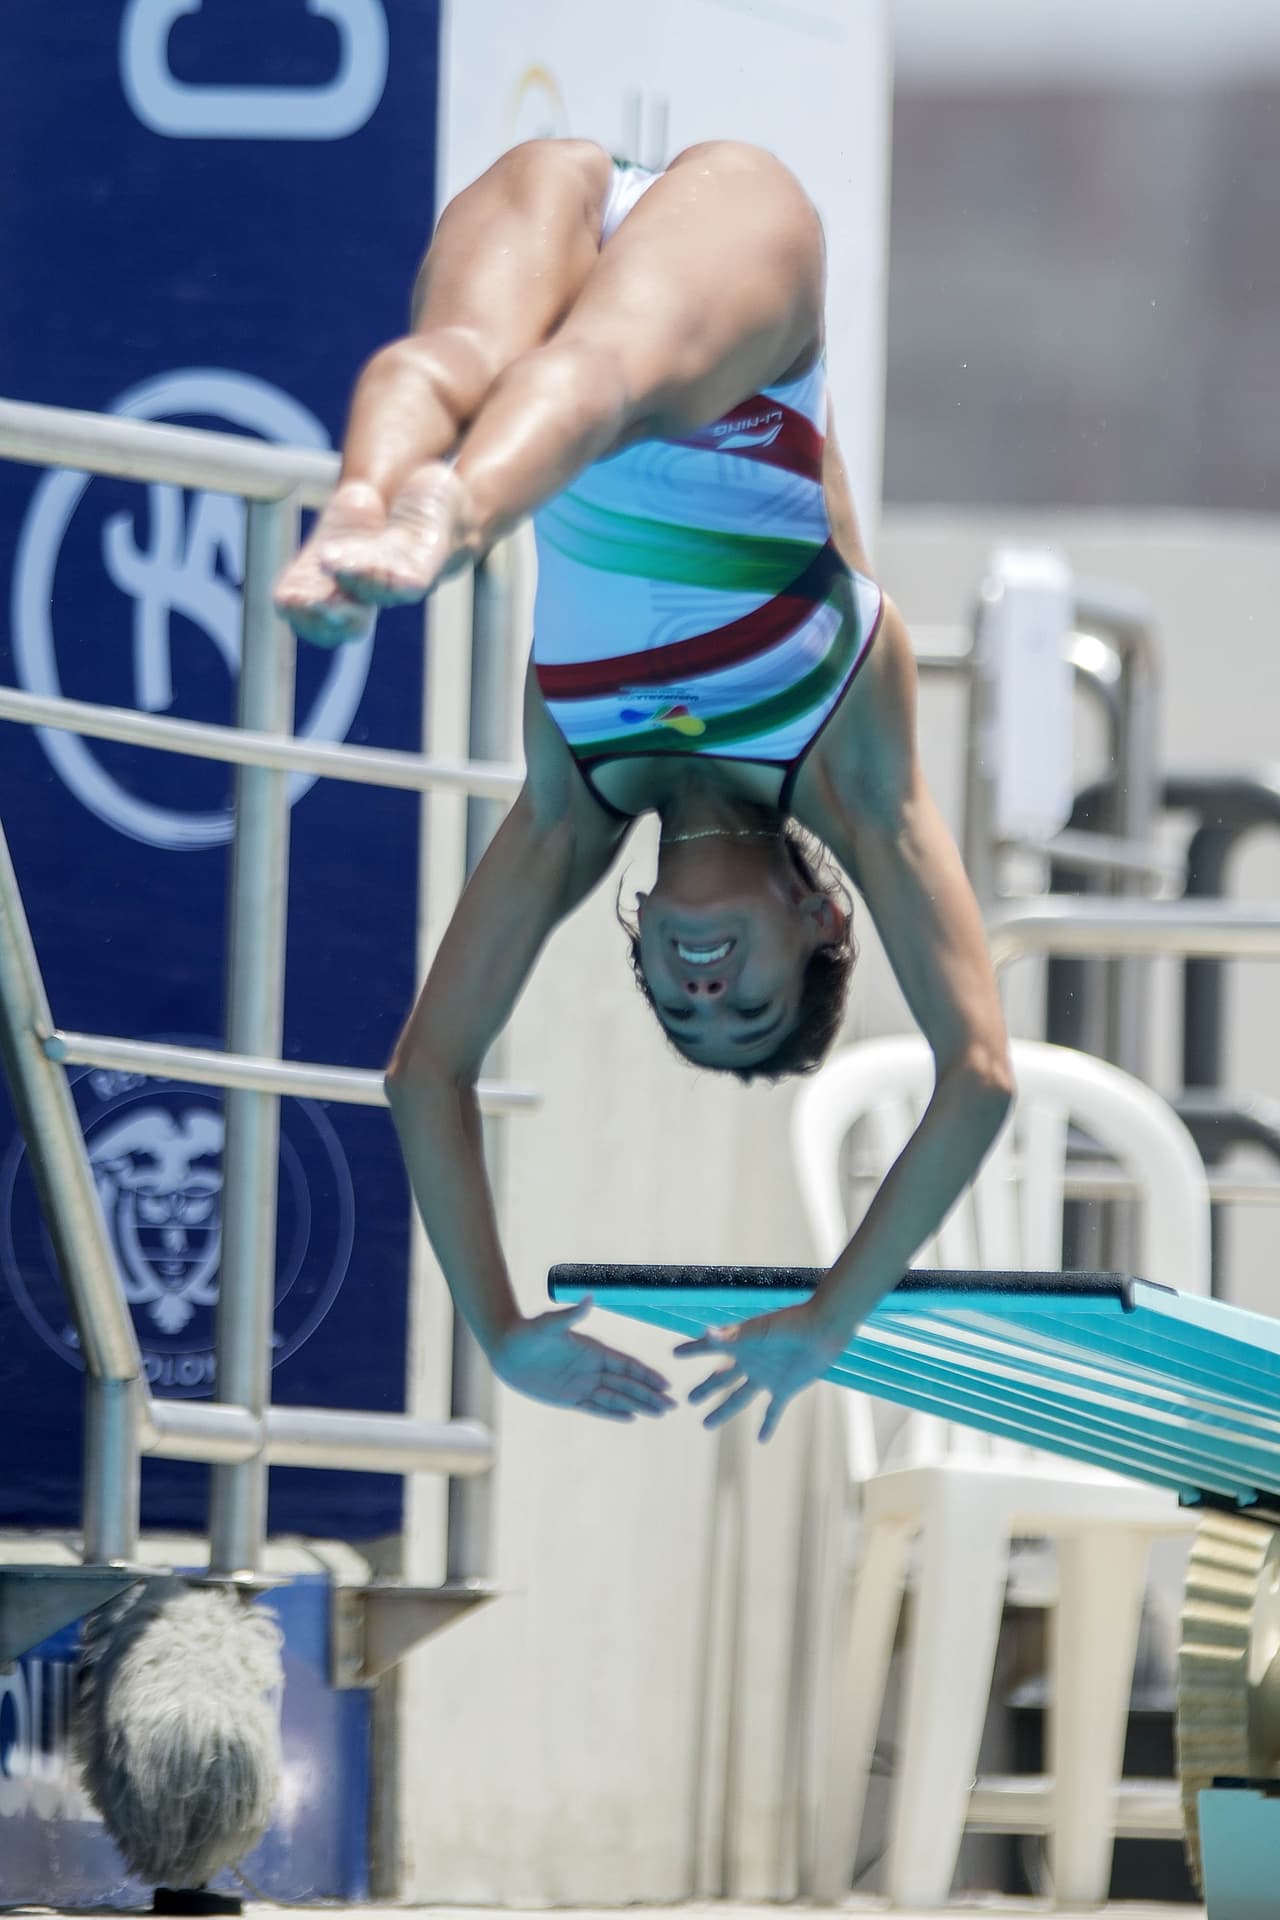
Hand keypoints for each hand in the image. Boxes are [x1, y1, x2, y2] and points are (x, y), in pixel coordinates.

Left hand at [490, 1298, 676, 1423]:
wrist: (506, 1349)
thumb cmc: (527, 1333)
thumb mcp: (548, 1325)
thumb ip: (571, 1316)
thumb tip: (589, 1298)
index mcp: (593, 1350)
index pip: (627, 1364)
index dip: (647, 1374)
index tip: (666, 1383)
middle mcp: (592, 1368)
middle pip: (628, 1384)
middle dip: (651, 1394)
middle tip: (673, 1406)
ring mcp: (583, 1383)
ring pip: (617, 1398)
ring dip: (639, 1404)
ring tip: (661, 1413)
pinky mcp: (570, 1398)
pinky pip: (596, 1408)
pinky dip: (614, 1413)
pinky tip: (631, 1417)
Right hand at [675, 1300, 848, 1442]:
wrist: (823, 1330)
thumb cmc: (791, 1323)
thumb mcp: (758, 1330)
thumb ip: (732, 1336)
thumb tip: (706, 1334)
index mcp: (741, 1344)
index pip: (710, 1347)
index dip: (692, 1349)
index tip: (674, 1353)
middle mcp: (750, 1361)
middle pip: (721, 1379)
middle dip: (705, 1389)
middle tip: (687, 1399)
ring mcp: (766, 1376)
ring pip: (739, 1399)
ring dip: (722, 1411)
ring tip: (706, 1424)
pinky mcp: (785, 1389)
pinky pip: (773, 1411)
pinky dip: (767, 1425)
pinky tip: (761, 1440)